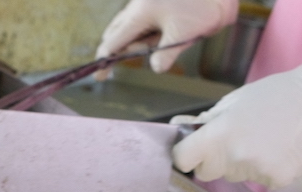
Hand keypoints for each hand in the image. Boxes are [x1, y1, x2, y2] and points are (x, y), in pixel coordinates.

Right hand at [96, 0, 237, 73]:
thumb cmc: (201, 8)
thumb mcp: (182, 36)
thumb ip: (165, 54)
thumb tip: (155, 68)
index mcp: (141, 14)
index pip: (116, 40)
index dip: (106, 59)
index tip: (100, 75)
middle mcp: (138, 7)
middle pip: (115, 32)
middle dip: (115, 50)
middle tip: (115, 67)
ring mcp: (145, 4)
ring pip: (127, 27)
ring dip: (133, 43)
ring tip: (156, 45)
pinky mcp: (154, 4)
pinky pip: (140, 22)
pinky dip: (142, 36)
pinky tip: (156, 39)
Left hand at [171, 55, 301, 187]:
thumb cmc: (274, 96)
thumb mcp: (233, 102)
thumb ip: (205, 121)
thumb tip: (177, 127)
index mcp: (219, 134)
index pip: (183, 160)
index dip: (186, 154)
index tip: (192, 150)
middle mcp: (235, 157)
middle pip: (206, 173)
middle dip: (213, 160)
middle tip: (236, 139)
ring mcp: (256, 171)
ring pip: (233, 176)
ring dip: (241, 163)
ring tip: (263, 139)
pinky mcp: (276, 180)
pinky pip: (258, 180)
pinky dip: (264, 168)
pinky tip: (278, 149)